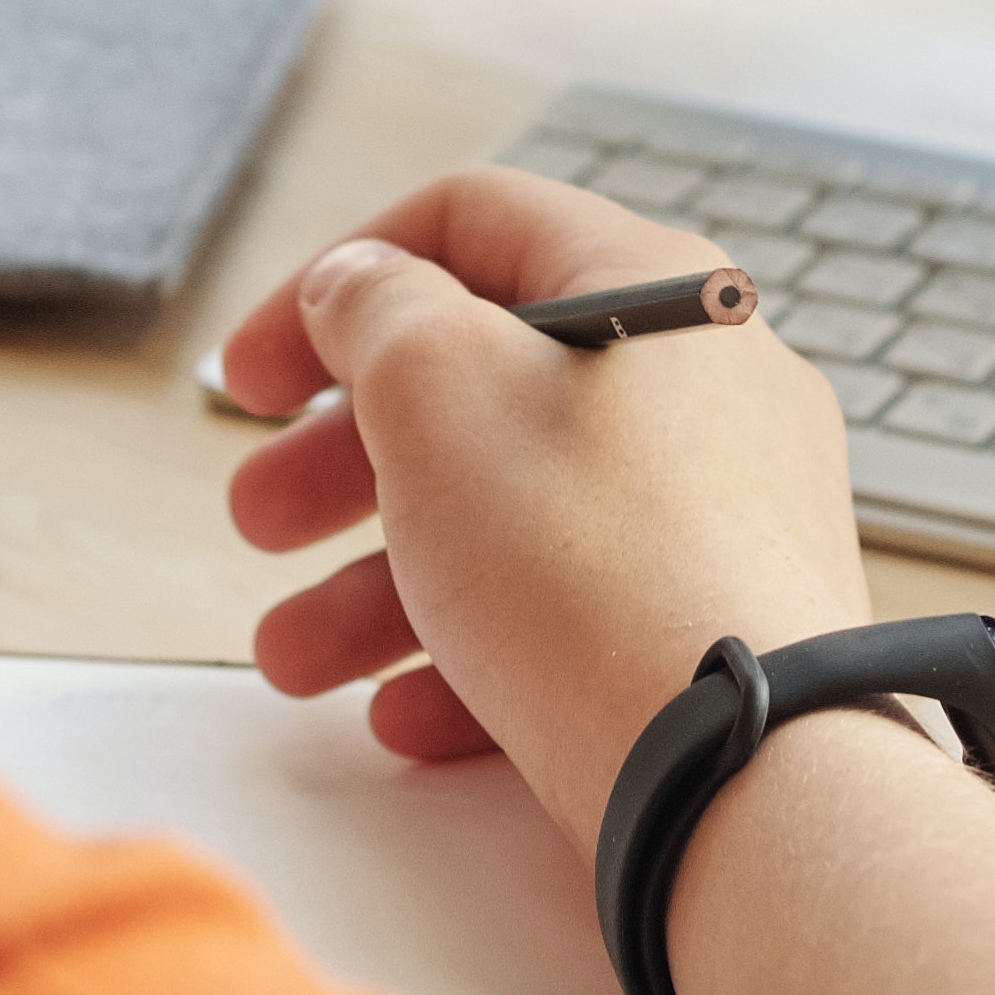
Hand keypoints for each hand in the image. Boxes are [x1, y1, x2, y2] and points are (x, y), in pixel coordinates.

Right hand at [214, 167, 878, 844]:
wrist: (736, 769)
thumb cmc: (596, 564)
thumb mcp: (435, 387)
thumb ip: (375, 310)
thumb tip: (364, 288)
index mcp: (651, 291)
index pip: (474, 225)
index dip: (337, 285)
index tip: (257, 377)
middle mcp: (707, 391)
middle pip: (484, 391)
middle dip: (342, 461)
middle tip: (261, 519)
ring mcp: (728, 516)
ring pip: (516, 522)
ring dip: (379, 585)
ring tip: (296, 658)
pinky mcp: (724, 632)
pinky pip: (577, 621)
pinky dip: (477, 655)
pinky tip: (407, 717)